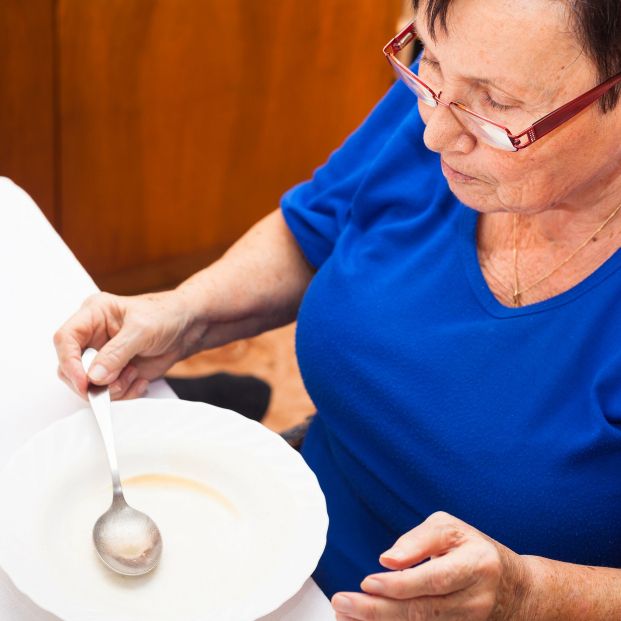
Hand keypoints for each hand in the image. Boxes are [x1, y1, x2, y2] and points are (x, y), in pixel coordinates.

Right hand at [54, 289, 207, 398]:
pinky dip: (124, 393)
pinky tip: (140, 380)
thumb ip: (116, 353)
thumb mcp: (142, 330)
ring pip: (89, 385)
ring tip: (135, 374)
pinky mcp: (115, 373)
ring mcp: (102, 357)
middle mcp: (92, 336)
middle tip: (115, 383)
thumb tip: (93, 376)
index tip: (84, 382)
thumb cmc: (166, 315)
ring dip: (113, 388)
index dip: (69, 362)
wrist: (188, 328)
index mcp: (92, 315)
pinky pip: (108, 393)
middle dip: (92, 382)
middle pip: (70, 367)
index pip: (65, 339)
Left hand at [331, 511, 530, 620]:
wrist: (514, 589)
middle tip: (342, 602)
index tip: (367, 582)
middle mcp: (475, 601)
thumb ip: (418, 540)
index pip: (434, 580)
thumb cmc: (474, 550)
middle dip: (377, 611)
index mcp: (477, 566)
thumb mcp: (451, 529)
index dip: (399, 585)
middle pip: (422, 611)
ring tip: (345, 614)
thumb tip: (387, 560)